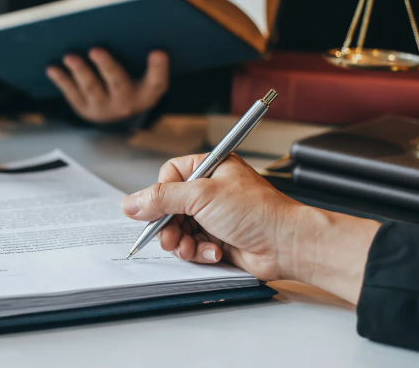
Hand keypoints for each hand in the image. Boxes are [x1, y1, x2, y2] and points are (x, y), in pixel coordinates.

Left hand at [46, 48, 168, 123]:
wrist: (118, 111)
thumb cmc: (134, 79)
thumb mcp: (144, 72)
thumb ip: (140, 54)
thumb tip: (124, 22)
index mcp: (148, 91)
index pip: (157, 80)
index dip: (158, 67)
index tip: (159, 51)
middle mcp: (128, 102)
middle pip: (118, 83)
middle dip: (107, 66)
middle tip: (96, 49)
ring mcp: (104, 108)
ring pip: (91, 88)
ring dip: (79, 71)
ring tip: (69, 56)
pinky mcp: (85, 109)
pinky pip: (72, 93)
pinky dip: (62, 80)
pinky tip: (52, 68)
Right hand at [122, 154, 380, 302]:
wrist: (287, 244)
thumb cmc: (258, 211)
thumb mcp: (202, 196)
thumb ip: (162, 198)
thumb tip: (131, 203)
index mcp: (210, 167)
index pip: (169, 175)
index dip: (161, 194)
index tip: (158, 209)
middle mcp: (211, 190)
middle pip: (169, 205)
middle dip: (168, 224)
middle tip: (170, 236)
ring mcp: (214, 215)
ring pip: (178, 229)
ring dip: (182, 241)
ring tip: (191, 246)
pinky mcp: (218, 238)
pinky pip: (193, 245)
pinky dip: (199, 251)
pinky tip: (213, 251)